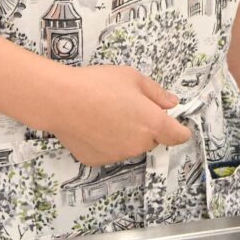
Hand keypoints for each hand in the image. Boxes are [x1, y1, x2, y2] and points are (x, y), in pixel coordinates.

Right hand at [44, 66, 190, 165]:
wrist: (60, 100)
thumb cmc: (99, 84)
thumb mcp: (134, 78)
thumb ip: (157, 93)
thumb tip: (172, 103)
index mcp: (153, 123)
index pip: (179, 136)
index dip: (179, 129)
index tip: (174, 123)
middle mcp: (138, 144)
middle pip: (153, 140)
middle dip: (148, 127)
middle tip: (130, 108)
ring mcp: (117, 155)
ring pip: (131, 146)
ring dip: (127, 135)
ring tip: (107, 114)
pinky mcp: (97, 160)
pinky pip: (110, 152)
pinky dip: (106, 142)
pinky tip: (93, 126)